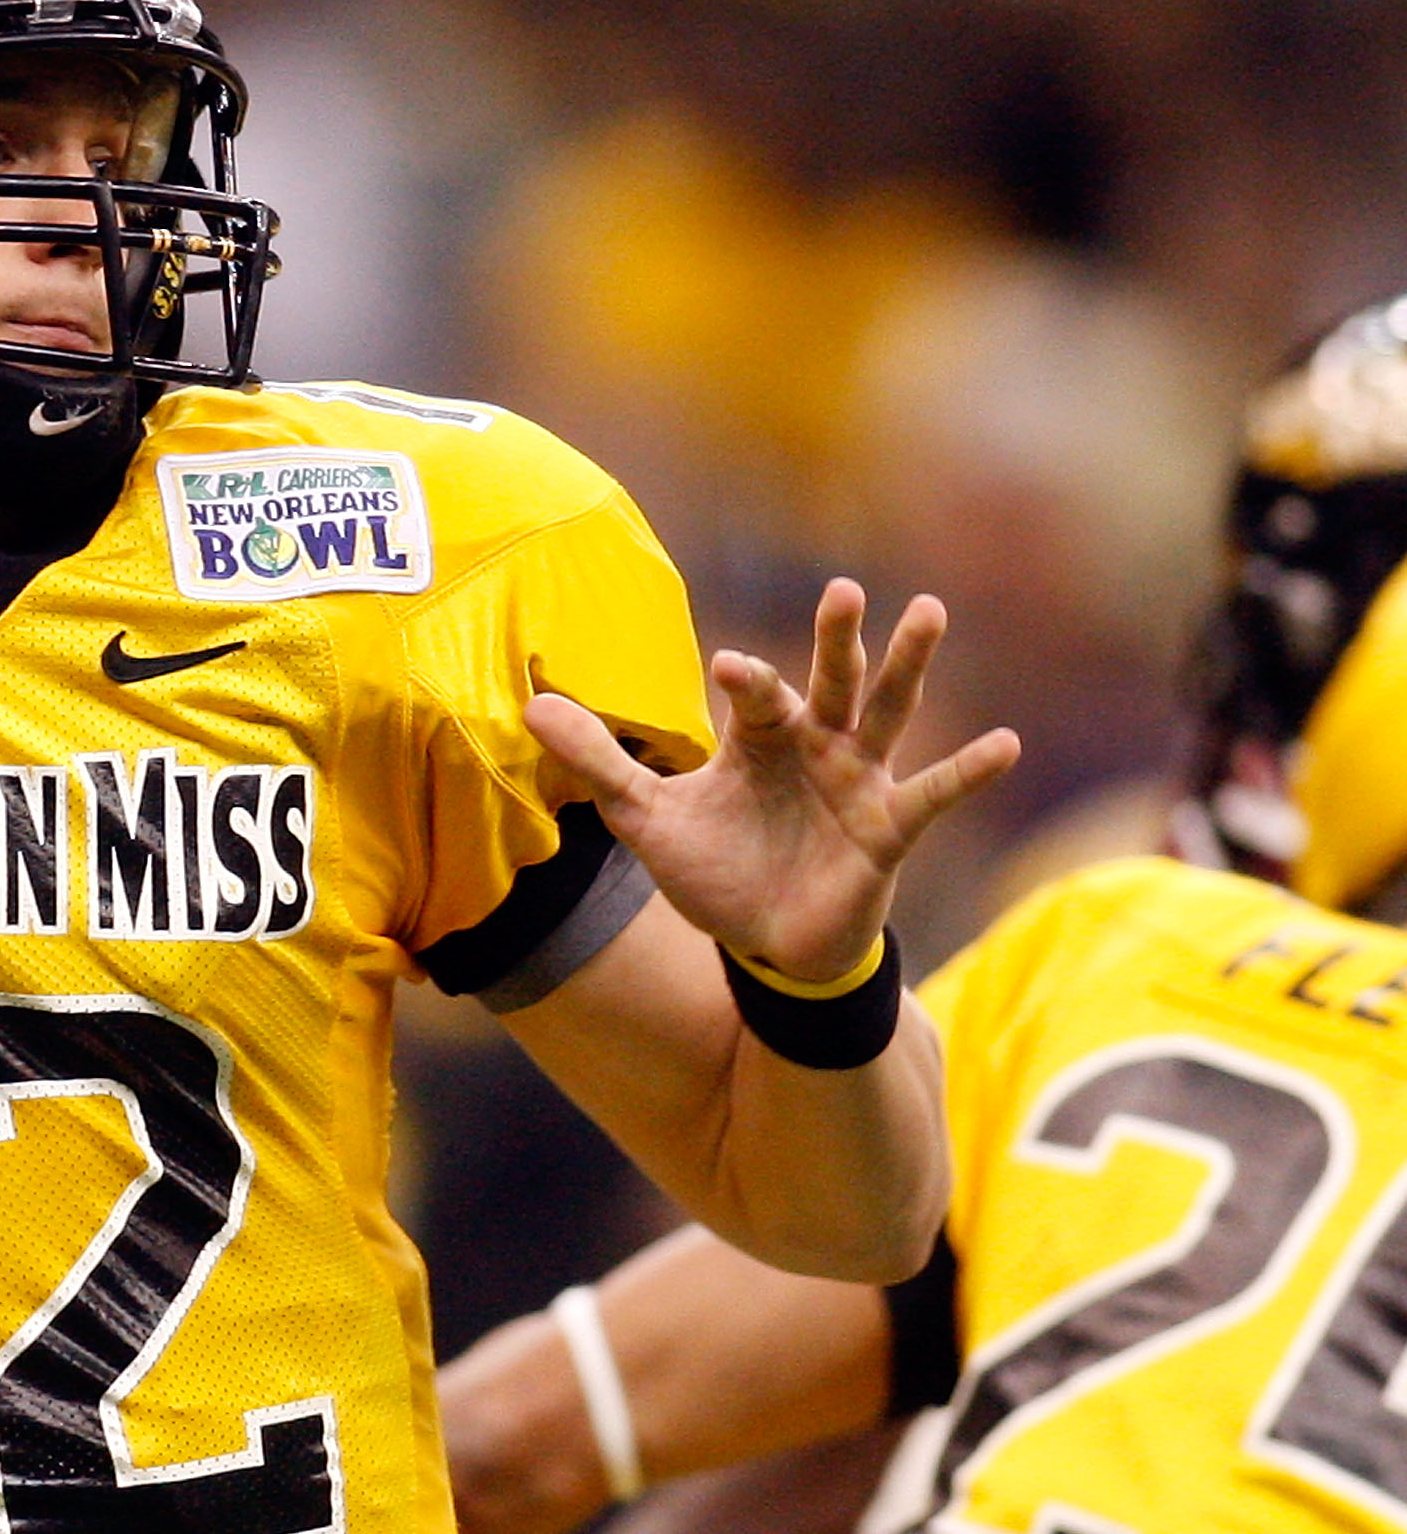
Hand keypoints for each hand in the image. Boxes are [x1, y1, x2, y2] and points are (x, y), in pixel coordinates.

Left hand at [525, 580, 1018, 980]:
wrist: (764, 944)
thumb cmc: (714, 870)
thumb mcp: (647, 818)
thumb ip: (600, 761)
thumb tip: (529, 705)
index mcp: (757, 739)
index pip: (755, 696)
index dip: (746, 682)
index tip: (729, 668)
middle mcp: (814, 746)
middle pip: (828, 680)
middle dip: (838, 638)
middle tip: (846, 589)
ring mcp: (857, 782)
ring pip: (885, 712)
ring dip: (908, 665)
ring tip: (929, 611)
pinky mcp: (889, 829)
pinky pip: (933, 794)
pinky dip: (968, 771)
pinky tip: (1006, 743)